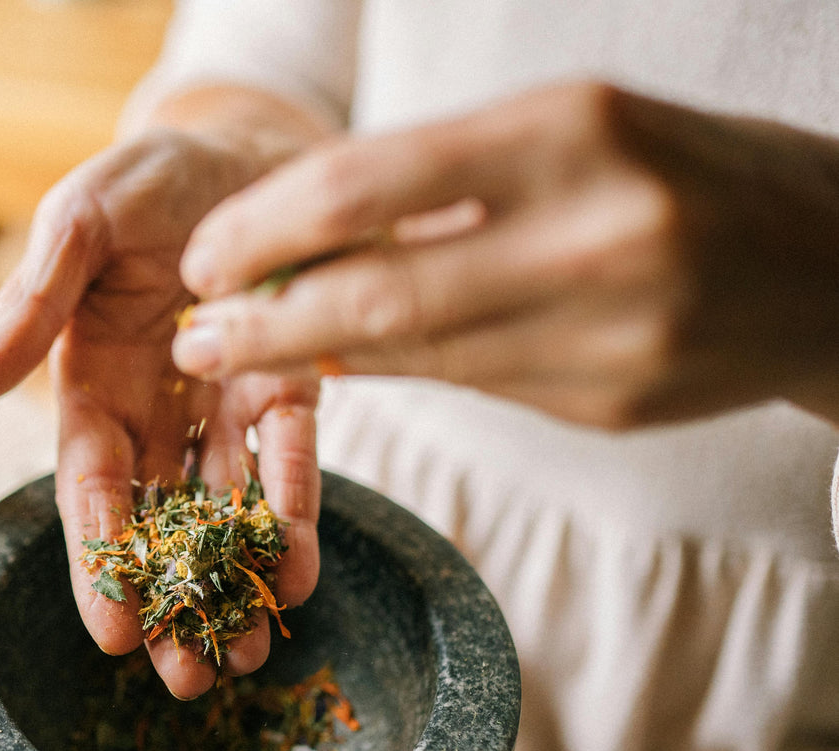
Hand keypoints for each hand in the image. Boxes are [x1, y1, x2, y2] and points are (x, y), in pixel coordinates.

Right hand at [0, 126, 322, 698]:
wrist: (244, 140)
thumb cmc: (147, 175)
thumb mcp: (78, 223)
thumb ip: (31, 303)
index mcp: (90, 382)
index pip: (89, 487)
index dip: (96, 560)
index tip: (108, 633)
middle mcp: (157, 408)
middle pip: (159, 522)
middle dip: (170, 602)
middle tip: (187, 682)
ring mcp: (227, 403)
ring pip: (225, 510)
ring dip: (234, 584)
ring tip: (248, 658)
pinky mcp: (293, 385)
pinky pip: (293, 458)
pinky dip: (296, 513)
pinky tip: (298, 576)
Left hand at [172, 81, 838, 428]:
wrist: (834, 261)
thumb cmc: (679, 170)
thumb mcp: (571, 133)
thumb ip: (443, 186)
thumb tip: (300, 243)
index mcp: (572, 131)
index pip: (366, 184)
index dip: (263, 228)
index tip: (204, 256)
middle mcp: (592, 232)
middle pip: (376, 292)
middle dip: (262, 322)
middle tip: (192, 339)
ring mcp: (610, 330)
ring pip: (416, 354)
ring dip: (311, 361)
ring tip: (239, 358)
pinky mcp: (611, 401)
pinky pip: (469, 388)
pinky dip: (395, 374)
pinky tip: (341, 366)